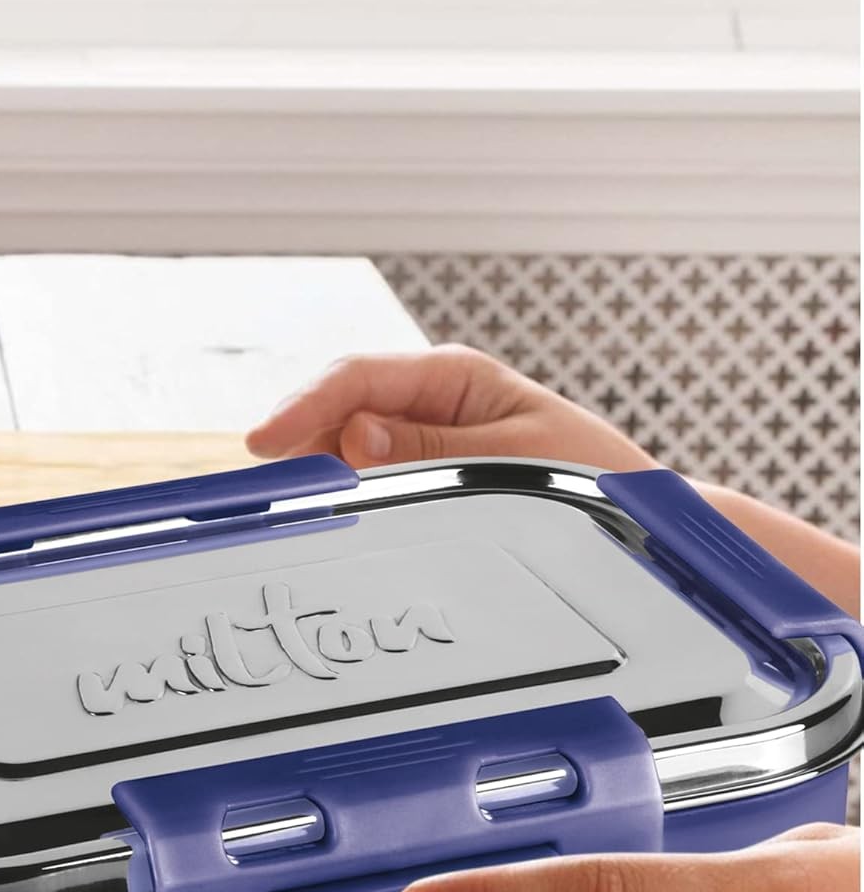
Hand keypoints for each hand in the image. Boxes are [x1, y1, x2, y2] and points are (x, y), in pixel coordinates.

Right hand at [247, 345, 657, 473]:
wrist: (627, 512)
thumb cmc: (587, 475)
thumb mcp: (514, 459)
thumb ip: (431, 449)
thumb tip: (356, 435)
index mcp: (453, 376)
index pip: (358, 378)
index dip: (304, 407)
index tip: (264, 440)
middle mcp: (425, 398)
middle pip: (337, 409)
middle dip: (305, 444)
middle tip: (285, 493)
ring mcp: (415, 433)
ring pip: (341, 444)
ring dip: (323, 472)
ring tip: (314, 509)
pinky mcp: (414, 469)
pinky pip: (362, 473)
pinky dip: (344, 493)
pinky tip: (339, 515)